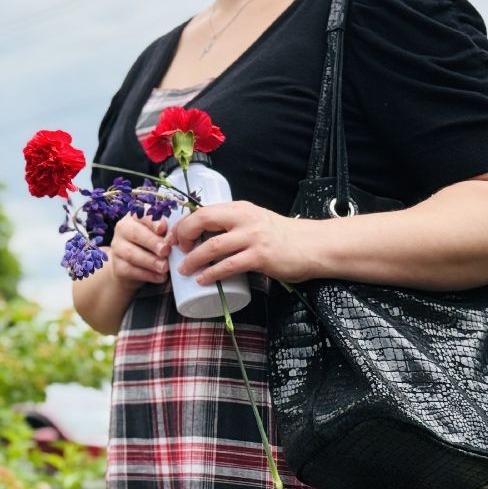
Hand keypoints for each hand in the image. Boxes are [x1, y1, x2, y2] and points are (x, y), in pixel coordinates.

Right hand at [106, 213, 170, 286]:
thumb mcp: (160, 235)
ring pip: (131, 253)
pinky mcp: (117, 265)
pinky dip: (147, 274)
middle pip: (136, 233)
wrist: (133, 266)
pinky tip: (160, 277)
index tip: (163, 229)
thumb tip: (175, 238)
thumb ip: (166, 233)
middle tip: (166, 250)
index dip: (152, 221)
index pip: (143, 215)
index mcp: (135, 217)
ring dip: (150, 261)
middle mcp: (123, 229)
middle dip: (152, 242)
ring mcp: (117, 247)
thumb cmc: (152, 245)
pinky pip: (130, 270)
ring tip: (165, 267)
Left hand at [172, 201, 317, 284]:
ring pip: (212, 246)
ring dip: (192, 259)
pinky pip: (229, 265)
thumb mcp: (254, 222)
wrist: (314, 246)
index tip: (173, 238)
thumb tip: (203, 237)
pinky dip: (212, 274)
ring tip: (183, 270)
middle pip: (202, 220)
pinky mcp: (260, 256)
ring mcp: (253, 237)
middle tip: (175, 251)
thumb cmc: (282, 236)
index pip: (203, 210)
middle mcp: (244, 218)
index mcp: (240, 208)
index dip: (183, 224)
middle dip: (182, 236)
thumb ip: (233, 225)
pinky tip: (203, 280)